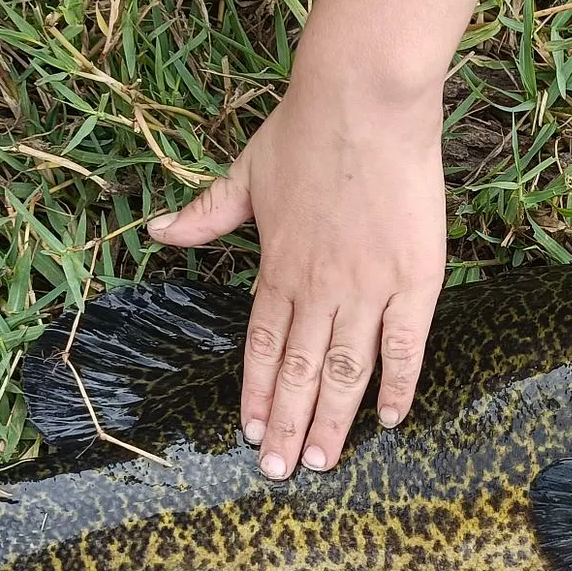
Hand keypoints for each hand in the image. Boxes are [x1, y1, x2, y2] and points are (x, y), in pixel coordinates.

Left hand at [150, 58, 445, 478]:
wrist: (363, 98)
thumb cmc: (306, 128)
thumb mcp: (244, 171)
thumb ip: (207, 213)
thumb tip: (157, 230)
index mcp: (278, 267)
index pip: (262, 346)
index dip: (257, 392)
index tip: (250, 433)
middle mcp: (319, 287)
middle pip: (301, 372)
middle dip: (289, 425)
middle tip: (280, 472)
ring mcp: (367, 286)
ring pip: (346, 370)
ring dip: (333, 421)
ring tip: (322, 462)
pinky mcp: (414, 277)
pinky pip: (405, 344)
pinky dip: (398, 384)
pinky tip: (389, 419)